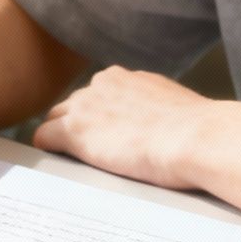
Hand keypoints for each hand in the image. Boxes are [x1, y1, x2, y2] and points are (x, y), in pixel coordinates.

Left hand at [33, 65, 210, 188]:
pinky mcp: (74, 130)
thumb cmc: (196, 129)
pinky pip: (43, 137)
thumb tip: (156, 121)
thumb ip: (152, 106)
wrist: (197, 137)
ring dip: (62, 138)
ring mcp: (85, 106)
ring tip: (72, 160)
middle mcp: (101, 84)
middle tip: (89, 151)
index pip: (97, 95)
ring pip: (56, 119)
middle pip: (73, 106)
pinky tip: (57, 162)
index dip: (97, 118)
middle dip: (78, 125)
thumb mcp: (172, 105)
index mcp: (124, 78)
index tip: (104, 135)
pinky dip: (48, 149)